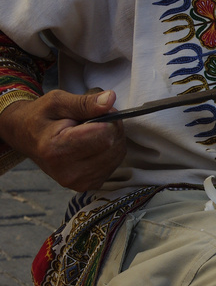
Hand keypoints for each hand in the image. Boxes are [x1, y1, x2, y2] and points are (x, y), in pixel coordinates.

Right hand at [0, 90, 125, 191]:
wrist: (27, 137)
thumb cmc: (42, 117)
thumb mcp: (58, 101)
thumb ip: (85, 102)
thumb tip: (110, 100)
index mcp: (57, 150)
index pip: (104, 136)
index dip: (108, 119)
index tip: (98, 112)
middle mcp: (67, 172)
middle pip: (113, 146)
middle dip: (112, 128)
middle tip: (95, 120)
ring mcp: (78, 182)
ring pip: (117, 155)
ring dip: (112, 139)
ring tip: (92, 132)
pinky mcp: (87, 185)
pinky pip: (114, 165)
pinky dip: (109, 152)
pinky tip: (93, 145)